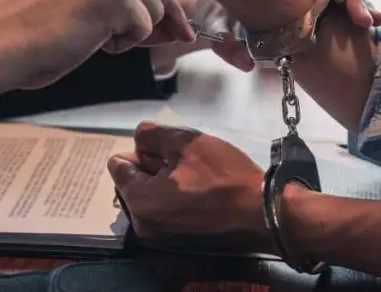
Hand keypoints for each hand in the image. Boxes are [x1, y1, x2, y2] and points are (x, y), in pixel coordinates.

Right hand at [0, 0, 194, 89]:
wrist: (1, 44)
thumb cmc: (35, 31)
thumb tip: (176, 23)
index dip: (160, 6)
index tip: (180, 29)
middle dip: (155, 22)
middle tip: (136, 41)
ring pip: (153, 10)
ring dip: (128, 34)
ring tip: (86, 34)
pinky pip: (143, 28)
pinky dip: (121, 44)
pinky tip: (87, 38)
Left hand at [108, 122, 268, 250]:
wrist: (263, 215)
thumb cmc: (225, 178)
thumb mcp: (187, 142)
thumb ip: (152, 135)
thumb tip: (138, 139)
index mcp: (139, 200)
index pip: (118, 164)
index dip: (143, 150)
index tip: (170, 153)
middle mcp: (142, 225)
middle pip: (133, 182)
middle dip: (152, 169)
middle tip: (186, 166)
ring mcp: (159, 239)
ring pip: (150, 197)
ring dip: (165, 185)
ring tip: (197, 182)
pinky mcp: (177, 244)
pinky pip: (165, 213)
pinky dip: (176, 202)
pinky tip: (201, 197)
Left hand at [146, 0, 380, 74]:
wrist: (211, 18)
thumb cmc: (214, 11)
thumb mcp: (215, 23)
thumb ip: (227, 44)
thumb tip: (248, 65)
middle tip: (362, 20)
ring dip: (363, 9)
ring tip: (372, 24)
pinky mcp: (317, 17)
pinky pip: (344, 15)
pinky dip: (360, 20)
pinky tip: (374, 28)